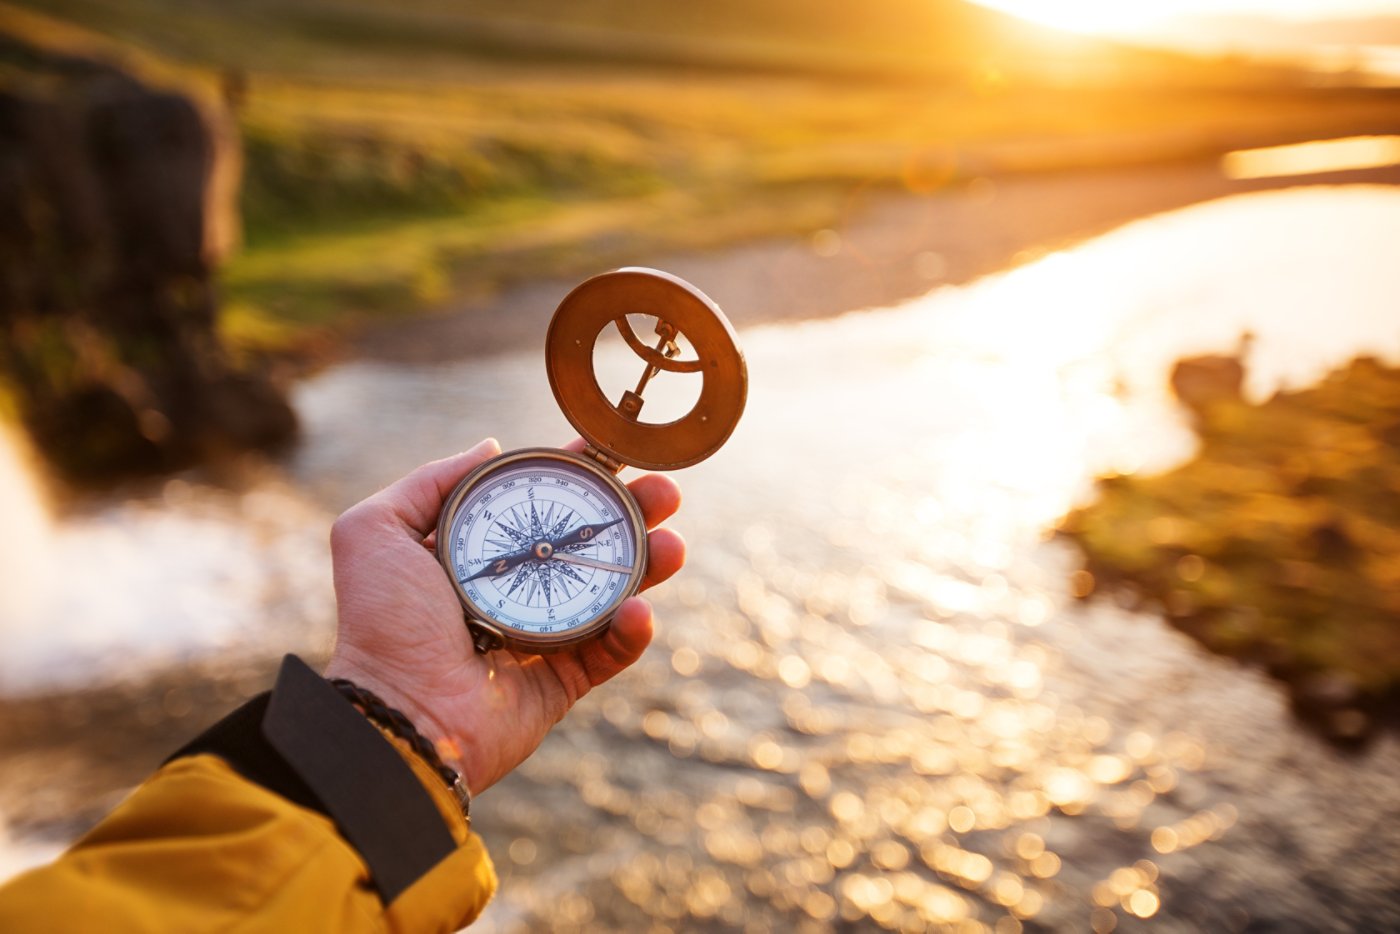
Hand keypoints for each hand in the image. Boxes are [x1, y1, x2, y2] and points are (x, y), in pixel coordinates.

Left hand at [323, 438, 684, 795]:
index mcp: (476, 555)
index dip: (577, 476)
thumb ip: (430, 481)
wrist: (399, 711)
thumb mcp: (376, 530)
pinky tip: (639, 609)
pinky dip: (631, 631)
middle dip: (631, 515)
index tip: (612, 451)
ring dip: (648, 566)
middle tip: (665, 494)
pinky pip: (609, 652)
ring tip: (673, 544)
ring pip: (610, 594)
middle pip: (586, 543)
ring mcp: (541, 637)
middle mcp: (513, 590)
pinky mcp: (561, 682)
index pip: (539, 505)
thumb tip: (491, 447)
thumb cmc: (383, 622)